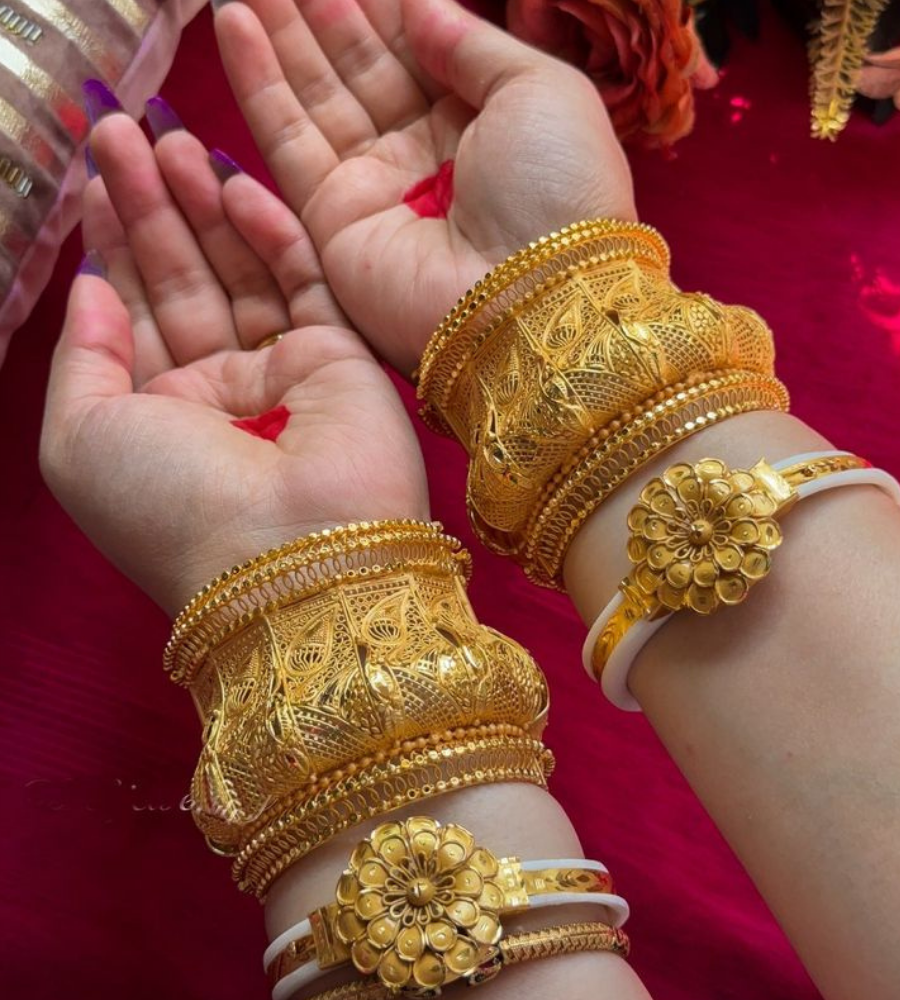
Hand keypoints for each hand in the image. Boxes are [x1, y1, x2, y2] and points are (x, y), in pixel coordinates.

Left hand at [40, 109, 428, 615]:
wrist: (290, 555)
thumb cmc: (171, 507)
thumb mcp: (81, 441)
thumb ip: (82, 359)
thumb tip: (89, 289)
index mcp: (159, 421)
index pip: (133, 316)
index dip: (112, 247)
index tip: (92, 182)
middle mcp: (222, 396)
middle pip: (184, 282)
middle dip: (152, 209)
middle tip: (121, 131)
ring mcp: (285, 377)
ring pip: (241, 274)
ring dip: (204, 206)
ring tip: (168, 137)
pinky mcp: (342, 359)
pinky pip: (304, 283)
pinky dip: (271, 234)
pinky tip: (230, 184)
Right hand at [214, 0, 635, 375]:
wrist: (530, 299)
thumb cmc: (557, 189)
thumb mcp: (542, 90)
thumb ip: (474, 43)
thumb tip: (420, 5)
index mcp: (483, 123)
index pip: (418, 49)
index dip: (380, 6)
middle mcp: (425, 156)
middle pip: (360, 69)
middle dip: (319, 13)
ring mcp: (377, 191)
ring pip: (317, 98)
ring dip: (279, 37)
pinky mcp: (333, 224)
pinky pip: (288, 142)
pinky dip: (260, 85)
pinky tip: (235, 24)